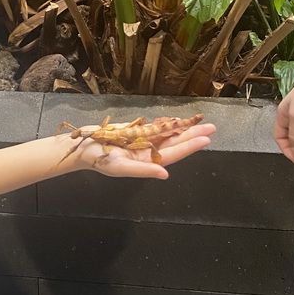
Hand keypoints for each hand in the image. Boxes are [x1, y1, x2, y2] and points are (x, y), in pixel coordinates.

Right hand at [73, 121, 215, 179]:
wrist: (81, 147)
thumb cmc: (98, 159)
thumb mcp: (119, 167)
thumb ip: (143, 170)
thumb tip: (164, 175)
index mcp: (146, 162)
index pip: (173, 154)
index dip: (189, 147)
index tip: (205, 139)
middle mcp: (148, 152)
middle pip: (175, 142)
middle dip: (193, 134)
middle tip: (211, 127)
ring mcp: (142, 141)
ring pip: (168, 133)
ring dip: (184, 127)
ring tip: (200, 120)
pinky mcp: (135, 131)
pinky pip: (155, 127)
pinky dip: (167, 123)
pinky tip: (178, 119)